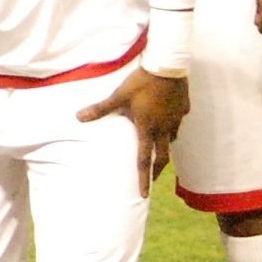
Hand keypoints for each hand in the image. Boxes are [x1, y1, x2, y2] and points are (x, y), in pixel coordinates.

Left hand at [77, 67, 189, 193]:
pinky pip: (178, 123)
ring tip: (158, 151)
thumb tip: (79, 117)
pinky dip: (172, 128)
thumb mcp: (118, 96)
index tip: (144, 194)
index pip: (144, 160)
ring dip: (164, 148)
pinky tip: (168, 122)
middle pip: (163, 157)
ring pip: (171, 140)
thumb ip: (100, 109)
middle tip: (153, 180)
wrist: (168, 66)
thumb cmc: (141, 82)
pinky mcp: (183, 109)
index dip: (143, 178)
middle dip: (157, 171)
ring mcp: (176, 120)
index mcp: (148, 128)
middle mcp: (164, 129)